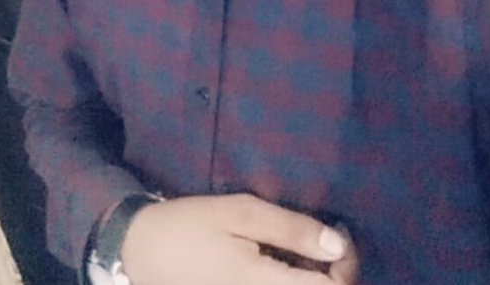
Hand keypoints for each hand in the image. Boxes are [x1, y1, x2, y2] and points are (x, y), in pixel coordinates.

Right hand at [121, 193, 359, 284]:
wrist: (142, 252)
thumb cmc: (192, 225)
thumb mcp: (242, 212)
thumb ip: (291, 229)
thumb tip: (338, 244)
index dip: (347, 265)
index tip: (339, 233)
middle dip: (335, 274)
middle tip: (326, 240)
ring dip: (315, 281)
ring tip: (308, 251)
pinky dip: (293, 282)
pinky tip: (285, 264)